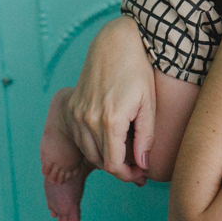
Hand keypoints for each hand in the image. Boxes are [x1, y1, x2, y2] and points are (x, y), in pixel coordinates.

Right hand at [68, 16, 155, 184]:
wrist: (114, 44)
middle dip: (119, 170)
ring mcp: (77, 114)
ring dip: (106, 159)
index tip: (140, 176)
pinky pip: (80, 138)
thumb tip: (142, 166)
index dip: (128, 176)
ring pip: (89, 152)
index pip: (114, 165)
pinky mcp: (73, 107)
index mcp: (110, 121)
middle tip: (137, 168)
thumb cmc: (137, 72)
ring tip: (126, 155)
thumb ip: (145, 138)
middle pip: (101, 162)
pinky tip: (110, 140)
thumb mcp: (148, 104)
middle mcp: (88, 120)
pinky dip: (94, 145)